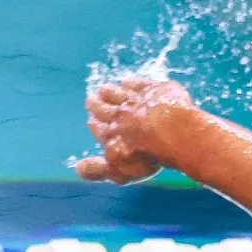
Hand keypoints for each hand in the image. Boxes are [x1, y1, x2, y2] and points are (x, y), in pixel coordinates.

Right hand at [76, 79, 193, 184]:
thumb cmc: (147, 155)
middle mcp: (120, 114)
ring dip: (109, 92)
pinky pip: (139, 84)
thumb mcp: (120, 170)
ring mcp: (138, 100)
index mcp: (111, 133)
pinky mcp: (155, 90)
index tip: (92, 122)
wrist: (173, 133)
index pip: (98, 128)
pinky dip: (131, 83)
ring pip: (118, 93)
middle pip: (103, 107)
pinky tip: (128, 82)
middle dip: (96, 105)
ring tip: (103, 89)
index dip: (95, 125)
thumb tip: (77, 168)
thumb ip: (99, 170)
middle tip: (91, 100)